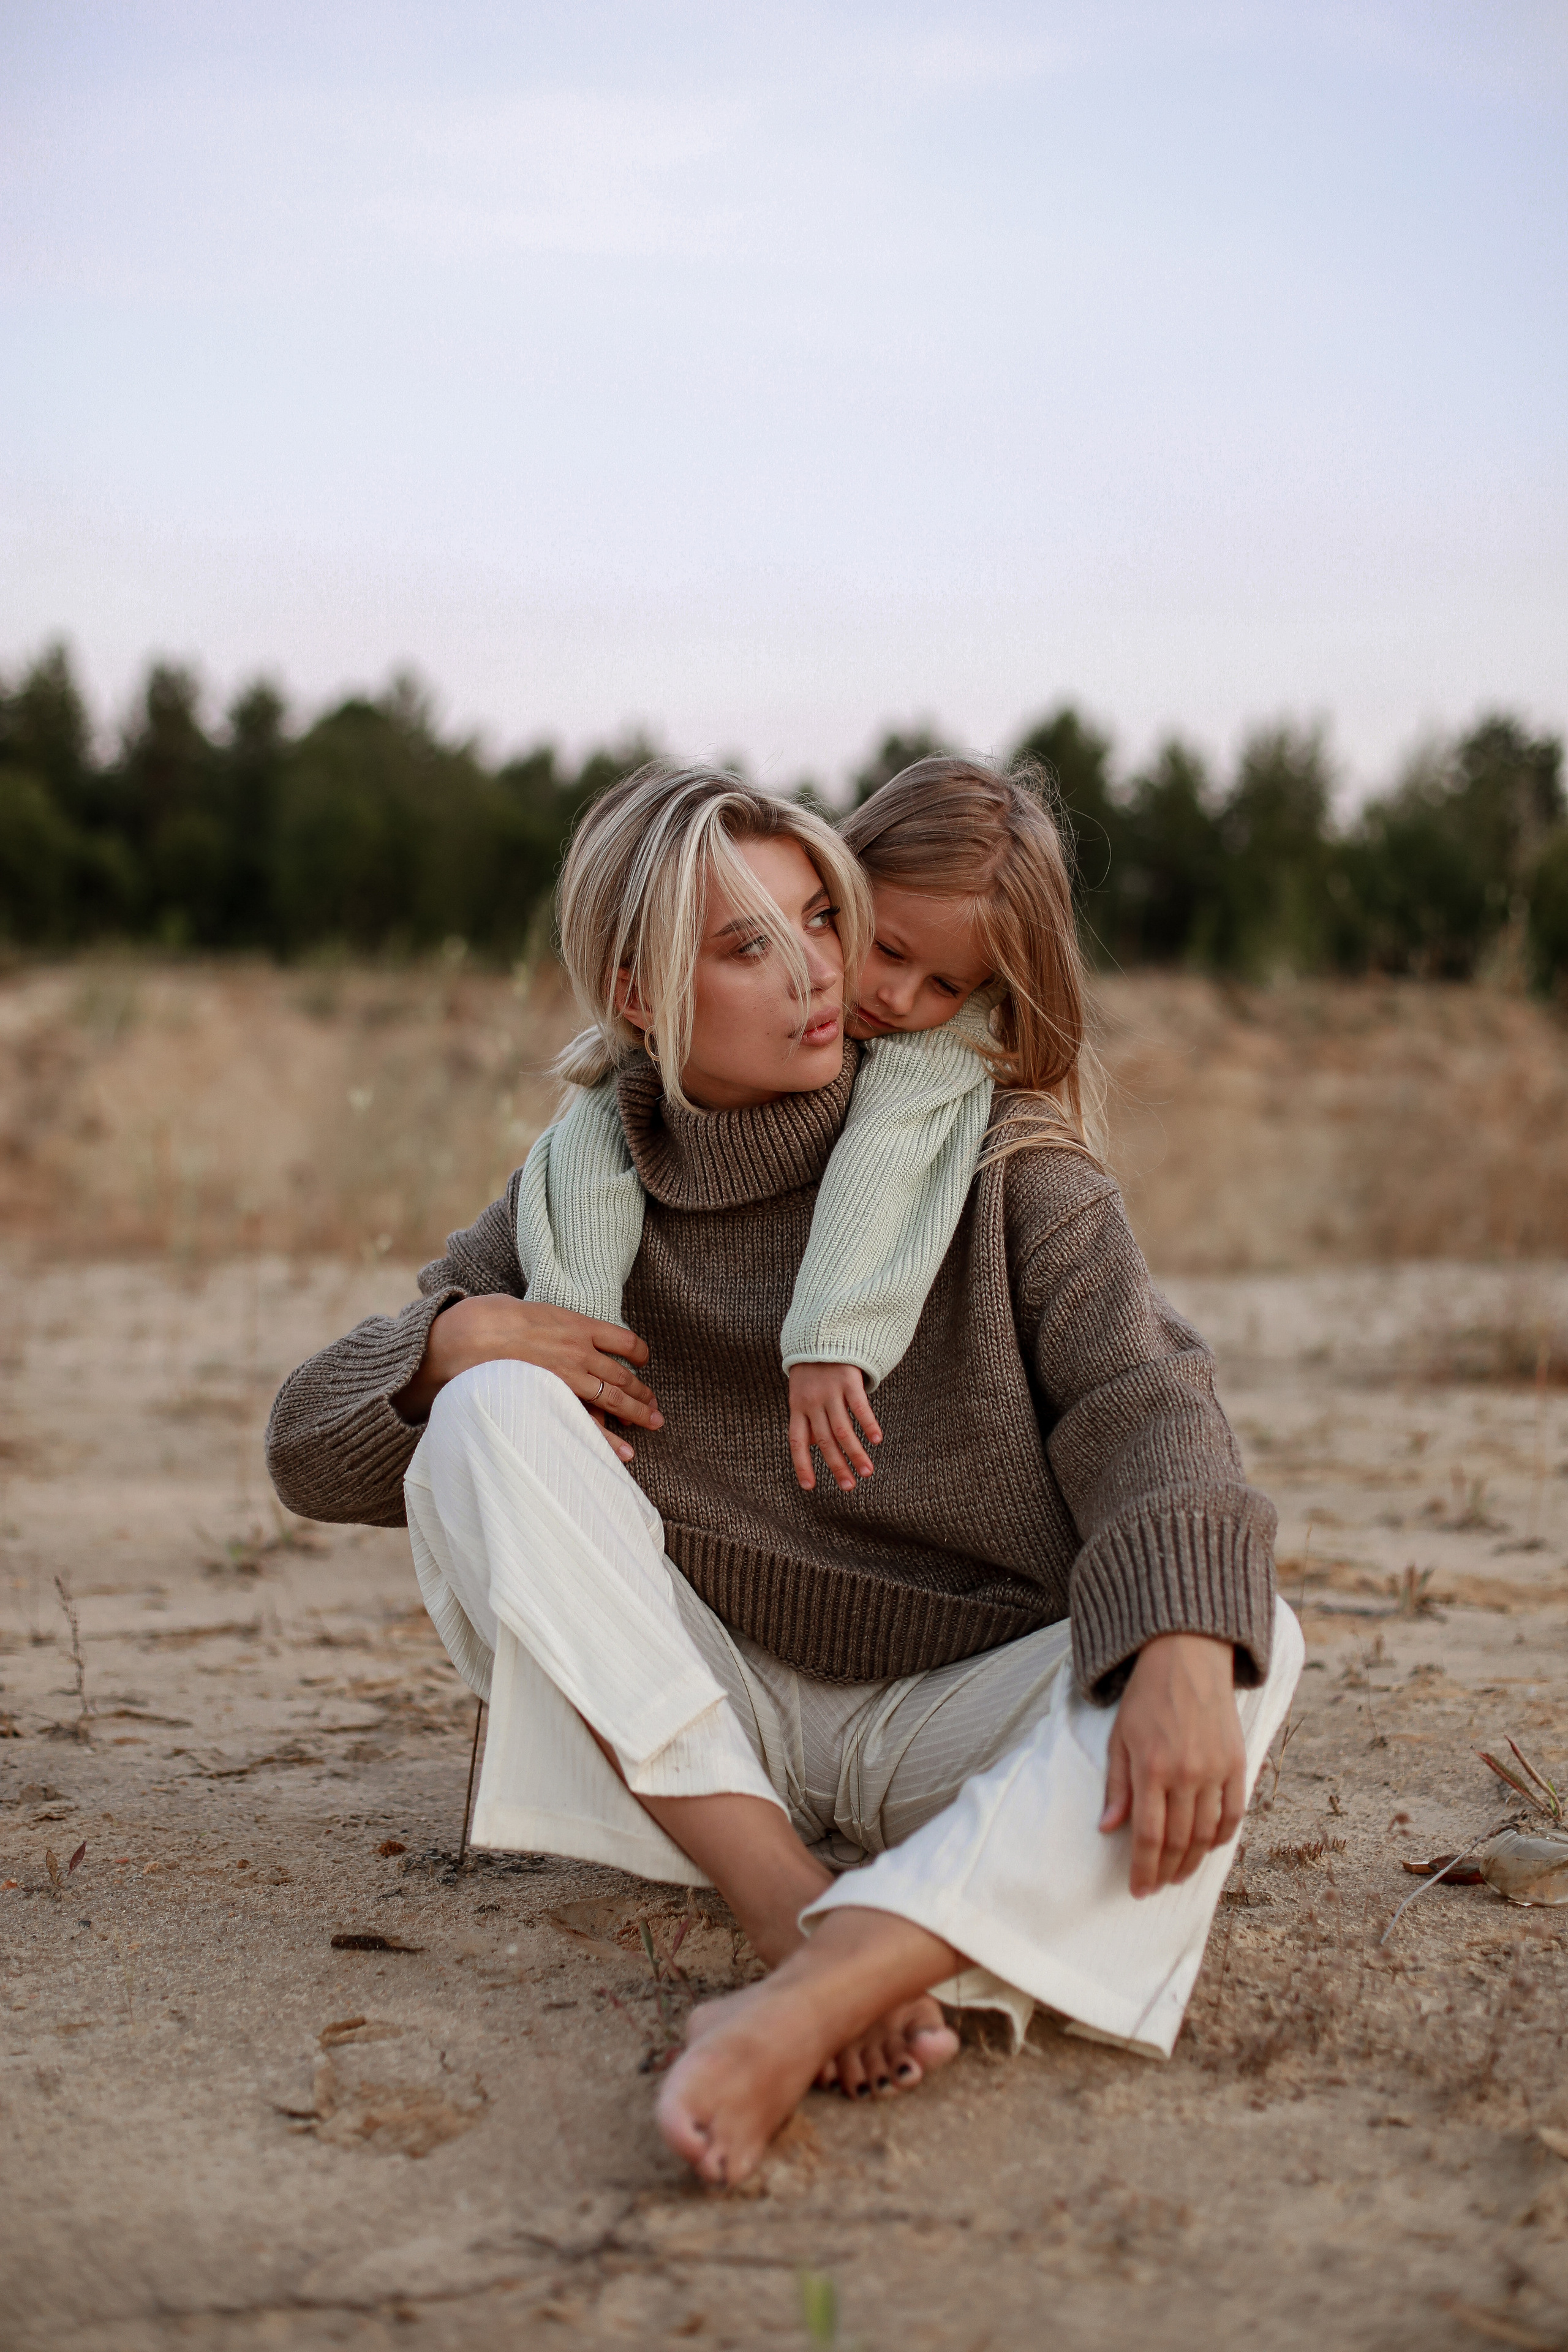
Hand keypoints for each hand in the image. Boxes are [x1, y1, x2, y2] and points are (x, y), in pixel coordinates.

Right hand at [393, 1295, 662, 1463]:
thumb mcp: (529, 1309)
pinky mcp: (555, 1396)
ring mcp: (569, 1374)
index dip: (637, 1352)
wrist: (471, 1333)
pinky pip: (589, 1419)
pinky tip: (624, 1451)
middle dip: (642, 1394)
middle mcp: (580, 1349)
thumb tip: (545, 1326)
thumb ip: (547, 1323)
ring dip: (636, 1413)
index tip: (642, 1361)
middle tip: (654, 1409)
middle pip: (622, 1374)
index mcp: (577, 1324)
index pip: (622, 1338)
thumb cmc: (492, 1317)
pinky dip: (608, 1437)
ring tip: (652, 1425)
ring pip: (614, 1396)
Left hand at [787, 1362, 881, 1492]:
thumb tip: (814, 1447)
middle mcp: (812, 1402)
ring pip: (843, 1430)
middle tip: (849, 1487)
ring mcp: (830, 1391)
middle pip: (824, 1441)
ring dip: (856, 1453)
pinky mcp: (847, 1379)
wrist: (821, 1334)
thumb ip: (807, 1419)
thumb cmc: (812, 1371)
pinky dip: (868, 1424)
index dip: (802, 1464)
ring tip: (867, 1472)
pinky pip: (859, 1407)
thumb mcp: (801, 1394)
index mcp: (797, 1408)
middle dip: (837, 1466)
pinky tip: (877, 1440)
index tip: (809, 1487)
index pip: (797, 1442)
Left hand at [1099, 1633, 1245, 1897]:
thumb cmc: (1146, 1696)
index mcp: (1151, 1768)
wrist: (1187, 1657)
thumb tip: (1109, 1828)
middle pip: (1179, 1841)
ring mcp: (1214, 1770)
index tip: (1138, 1889)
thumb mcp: (1120, 1737)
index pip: (1148, 1836)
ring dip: (1193, 1861)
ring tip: (1179, 1875)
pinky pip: (1234, 1813)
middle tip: (1156, 1887)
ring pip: (1207, 1834)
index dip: (1143, 1869)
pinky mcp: (1237, 1763)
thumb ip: (1116, 1786)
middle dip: (1165, 1871)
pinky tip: (1209, 1847)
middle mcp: (1185, 1774)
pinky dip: (1223, 1837)